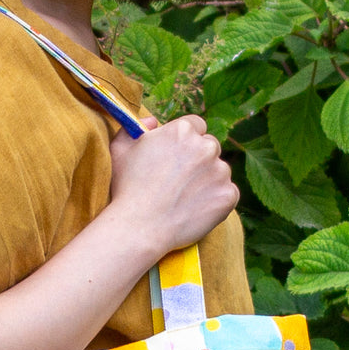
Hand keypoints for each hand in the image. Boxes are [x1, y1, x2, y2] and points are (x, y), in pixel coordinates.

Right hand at [108, 114, 239, 256]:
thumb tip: (154, 121)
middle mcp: (206, 146)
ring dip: (208, 180)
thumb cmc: (127, 189)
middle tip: (180, 182)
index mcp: (183, 130)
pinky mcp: (228, 196)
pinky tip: (196, 210)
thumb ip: (136, 127)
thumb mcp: (120, 149)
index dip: (186, 143)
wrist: (139, 228)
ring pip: (220, 171)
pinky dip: (216, 201)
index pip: (196, 127)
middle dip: (199, 160)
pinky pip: (228, 194)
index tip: (177, 158)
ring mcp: (220, 171)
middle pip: (210, 147)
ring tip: (185, 199)